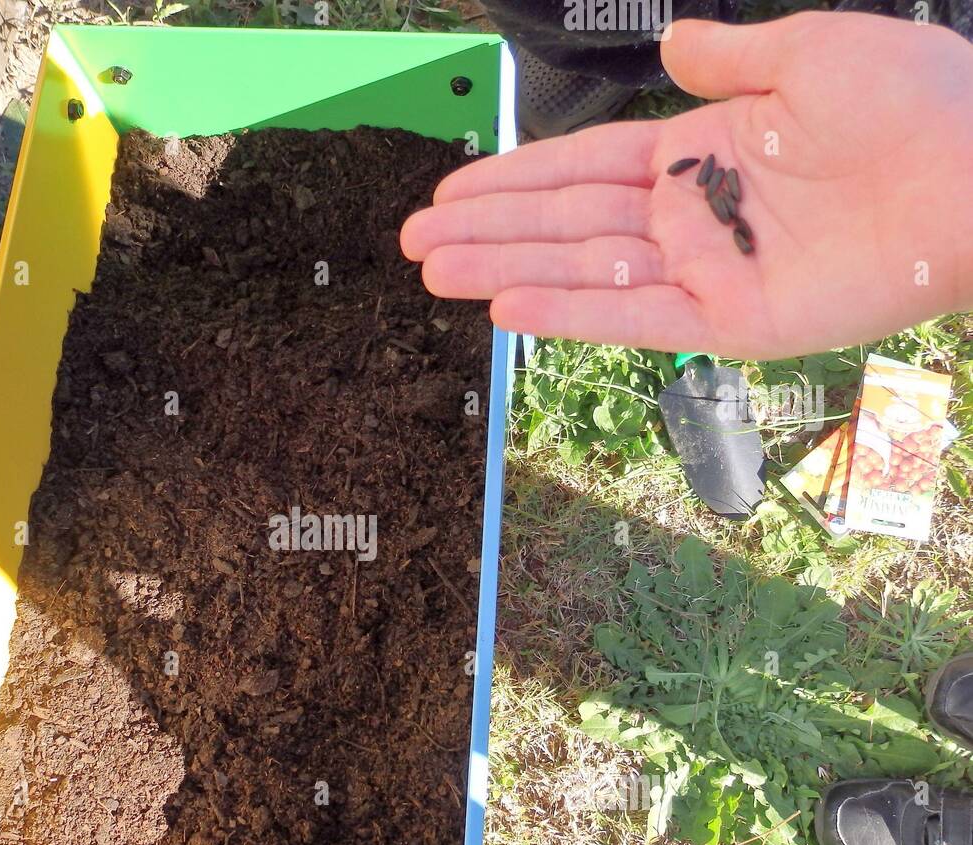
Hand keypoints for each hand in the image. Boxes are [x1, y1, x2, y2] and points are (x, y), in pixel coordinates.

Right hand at [400, 12, 972, 359]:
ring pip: (582, 270)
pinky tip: (506, 307)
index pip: (584, 168)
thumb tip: (666, 43)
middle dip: (487, 228)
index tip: (452, 187)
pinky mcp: (731, 322)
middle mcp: (692, 217)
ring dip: (504, 269)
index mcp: (703, 152)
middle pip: (565, 224)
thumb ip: (727, 56)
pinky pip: (633, 318)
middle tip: (413, 239)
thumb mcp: (808, 52)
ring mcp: (707, 272)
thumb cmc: (912, 103)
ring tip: (432, 270)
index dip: (515, 177)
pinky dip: (570, 313)